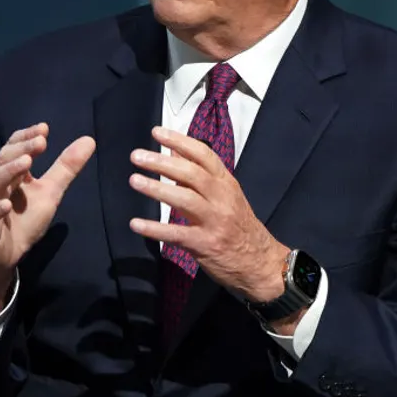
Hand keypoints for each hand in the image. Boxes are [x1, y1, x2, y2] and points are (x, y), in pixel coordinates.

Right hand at [0, 123, 95, 320]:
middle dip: (21, 149)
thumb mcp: (50, 193)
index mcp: (9, 173)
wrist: (3, 255)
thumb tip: (89, 140)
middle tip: (41, 141)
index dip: (26, 137)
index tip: (44, 128)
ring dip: (9, 171)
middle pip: (3, 160)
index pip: (14, 147)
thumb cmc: (23, 221)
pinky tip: (7, 204)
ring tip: (27, 162)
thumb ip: (66, 168)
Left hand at [127, 126, 287, 304]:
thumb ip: (198, 173)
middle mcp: (222, 198)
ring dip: (157, 189)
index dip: (179, 141)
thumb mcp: (225, 194)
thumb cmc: (239, 225)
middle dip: (162, 163)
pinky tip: (136, 224)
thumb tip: (172, 149)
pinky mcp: (206, 244)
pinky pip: (177, 234)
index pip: (203, 155)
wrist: (262, 264)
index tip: (156, 132)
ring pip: (185, 199)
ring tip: (134, 180)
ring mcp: (215, 221)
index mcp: (226, 183)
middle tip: (137, 156)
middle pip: (191, 174)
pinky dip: (155, 229)